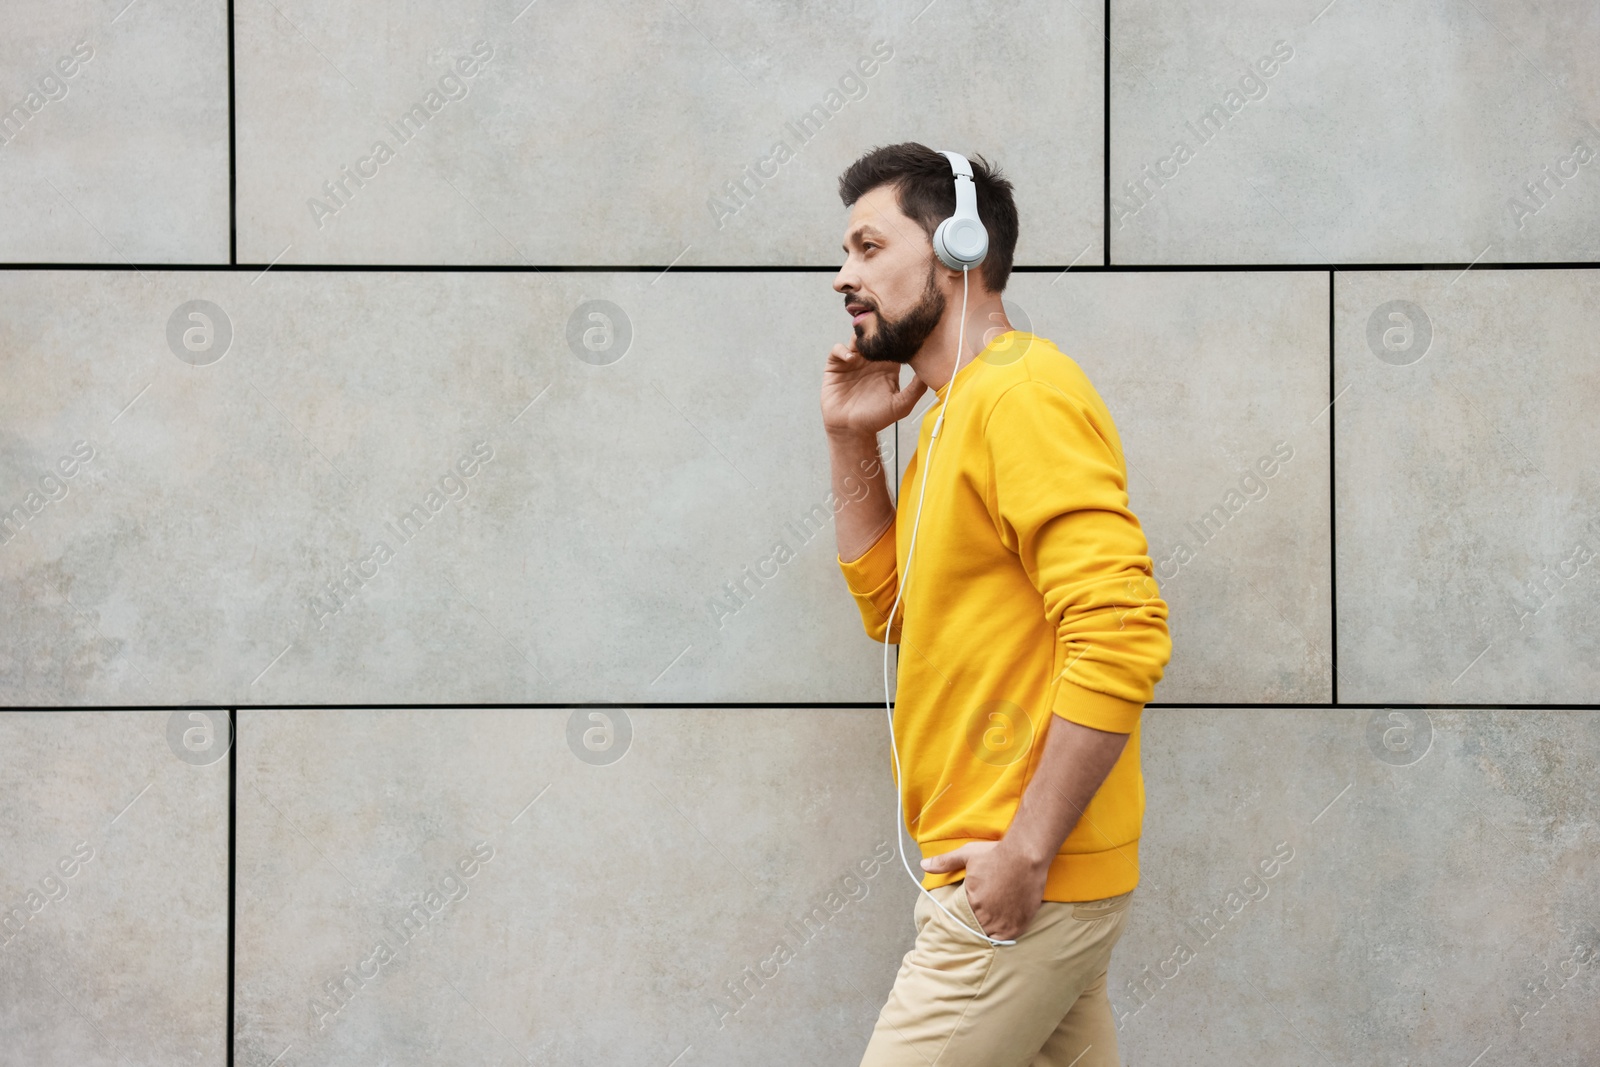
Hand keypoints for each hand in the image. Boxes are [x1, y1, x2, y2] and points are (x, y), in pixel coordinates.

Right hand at [821, 338, 926, 437]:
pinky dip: (843, 350)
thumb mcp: (901, 405)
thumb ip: (916, 389)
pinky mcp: (836, 366)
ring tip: (864, 346)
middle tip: (879, 331)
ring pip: (856, 339)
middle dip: (875, 331)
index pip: (893, 344)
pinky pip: (837, 349)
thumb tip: (930, 371)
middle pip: (873, 337)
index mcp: (887, 367)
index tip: (899, 333)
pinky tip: (850, 359)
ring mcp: (852, 362)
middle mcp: (870, 361)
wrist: (851, 430)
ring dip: (859, 338)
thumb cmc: (876, 419)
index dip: (896, 337)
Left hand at [921, 840, 1049, 942]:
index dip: (962, 916)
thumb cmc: (996, 854)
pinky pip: (1008, 938)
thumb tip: (923, 864)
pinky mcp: (1020, 922)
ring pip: (990, 936)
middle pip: (975, 929)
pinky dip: (1003, 935)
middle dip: (975, 924)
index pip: (960, 918)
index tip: (965, 914)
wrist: (1025, 855)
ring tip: (989, 924)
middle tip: (978, 919)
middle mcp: (987, 915)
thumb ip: (944, 862)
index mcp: (971, 902)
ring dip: (988, 931)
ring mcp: (1004, 921)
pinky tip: (1002, 928)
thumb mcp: (967, 855)